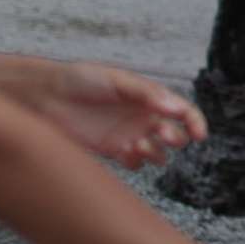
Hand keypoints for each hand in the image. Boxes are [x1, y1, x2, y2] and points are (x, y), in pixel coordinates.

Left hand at [25, 63, 206, 167]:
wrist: (45, 97)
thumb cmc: (81, 80)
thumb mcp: (117, 80)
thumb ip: (146, 93)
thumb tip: (176, 107)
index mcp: (149, 97)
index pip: (182, 111)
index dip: (195, 122)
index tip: (199, 134)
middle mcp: (142, 117)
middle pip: (175, 135)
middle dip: (175, 138)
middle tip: (164, 137)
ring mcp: (129, 135)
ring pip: (157, 153)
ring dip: (156, 153)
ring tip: (137, 145)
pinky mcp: (112, 151)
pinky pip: (135, 163)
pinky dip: (136, 162)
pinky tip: (125, 154)